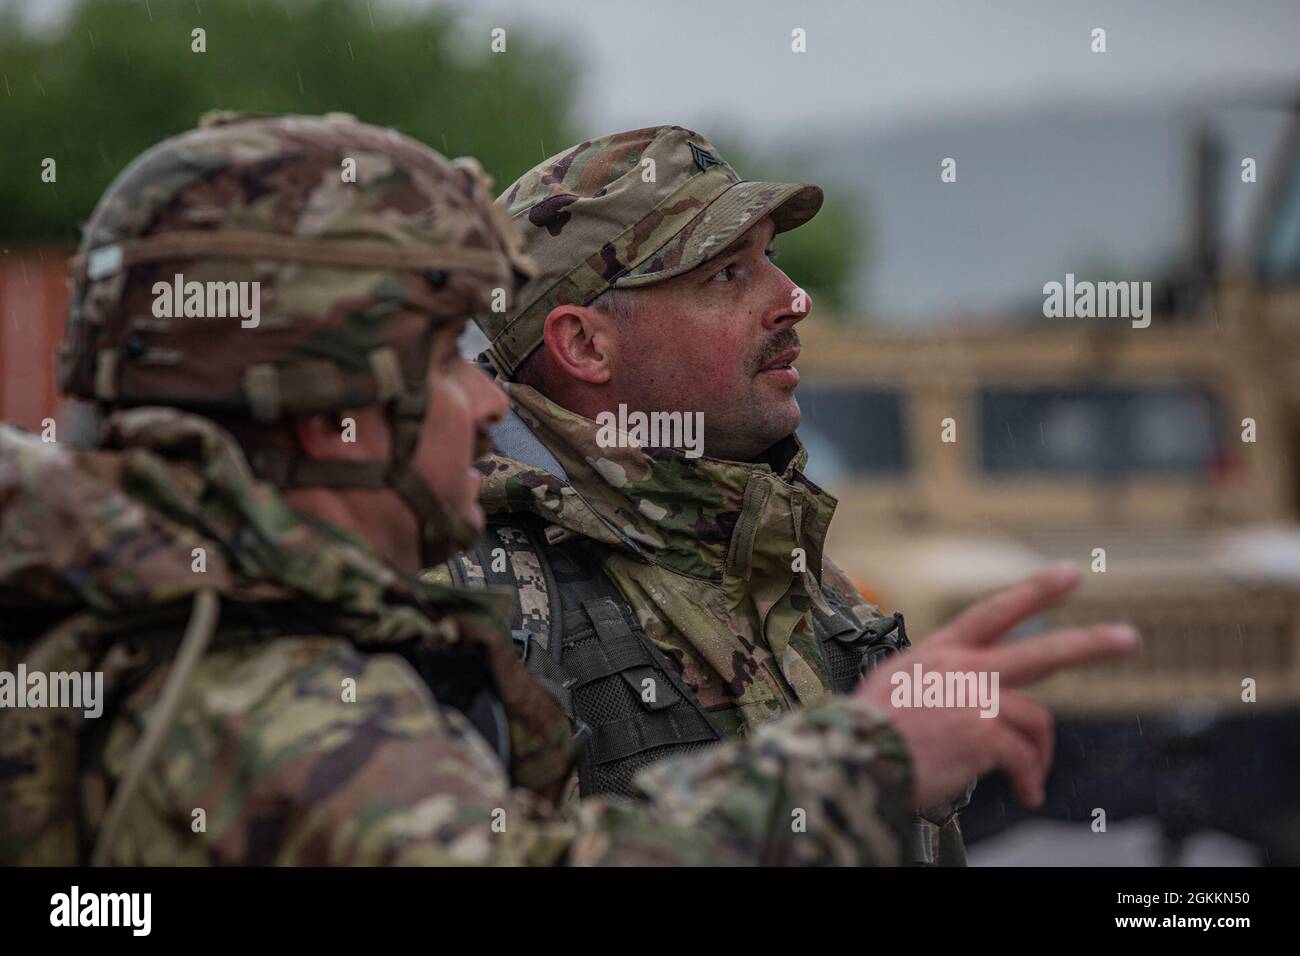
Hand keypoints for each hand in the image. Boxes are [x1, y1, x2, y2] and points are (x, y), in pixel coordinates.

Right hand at [855, 563, 1137, 809]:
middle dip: (1090, 644)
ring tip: (1031, 780)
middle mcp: (963, 668)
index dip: (1035, 592)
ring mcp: (976, 699)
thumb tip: (958, 703)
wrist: (853, 755)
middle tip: (1128, 638)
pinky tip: (1023, 794)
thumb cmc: (865, 729)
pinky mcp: (983, 734)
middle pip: (1041, 650)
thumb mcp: (895, 686)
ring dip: (1040, 754)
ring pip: (1036, 718)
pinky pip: (1023, 757)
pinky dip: (1028, 778)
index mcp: (939, 652)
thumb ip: (934, 684)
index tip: (1070, 574)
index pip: (993, 611)